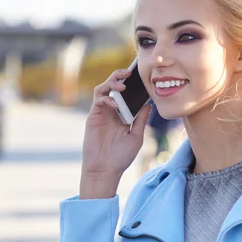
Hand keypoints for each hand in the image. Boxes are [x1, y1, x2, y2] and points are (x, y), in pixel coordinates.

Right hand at [80, 69, 152, 198]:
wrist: (105, 169)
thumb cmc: (121, 156)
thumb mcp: (136, 136)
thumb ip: (141, 120)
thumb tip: (149, 104)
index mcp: (123, 114)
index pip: (127, 93)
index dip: (132, 83)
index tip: (141, 75)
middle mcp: (112, 111)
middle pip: (113, 86)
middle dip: (120, 76)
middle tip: (129, 72)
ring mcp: (101, 113)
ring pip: (103, 89)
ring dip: (112, 83)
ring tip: (122, 85)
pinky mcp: (93, 117)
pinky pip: (98, 100)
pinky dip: (107, 98)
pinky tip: (116, 105)